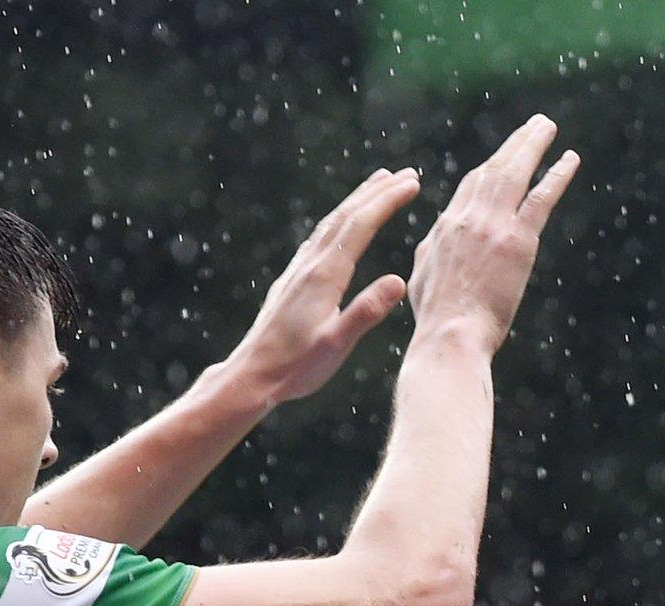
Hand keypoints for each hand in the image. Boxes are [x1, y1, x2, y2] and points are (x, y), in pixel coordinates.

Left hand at [213, 168, 420, 405]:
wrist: (253, 374)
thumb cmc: (296, 366)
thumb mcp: (337, 344)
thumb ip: (366, 312)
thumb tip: (400, 281)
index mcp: (325, 276)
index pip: (361, 227)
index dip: (387, 201)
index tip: (411, 182)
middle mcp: (310, 265)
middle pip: (346, 216)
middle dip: (377, 192)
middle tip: (404, 173)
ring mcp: (299, 270)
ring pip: (332, 224)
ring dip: (357, 201)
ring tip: (377, 185)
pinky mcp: (293, 280)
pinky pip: (321, 238)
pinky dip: (340, 221)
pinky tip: (342, 225)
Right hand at [409, 115, 579, 348]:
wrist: (450, 335)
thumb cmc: (437, 317)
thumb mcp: (422, 276)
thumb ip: (431, 251)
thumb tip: (435, 238)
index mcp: (446, 227)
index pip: (470, 186)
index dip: (489, 168)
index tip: (503, 156)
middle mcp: (468, 218)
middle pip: (493, 169)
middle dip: (514, 144)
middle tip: (533, 126)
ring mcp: (493, 226)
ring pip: (515, 173)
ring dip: (533, 145)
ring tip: (546, 126)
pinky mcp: (518, 241)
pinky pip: (541, 198)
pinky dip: (557, 175)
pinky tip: (571, 159)